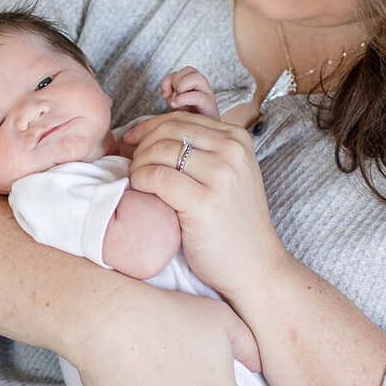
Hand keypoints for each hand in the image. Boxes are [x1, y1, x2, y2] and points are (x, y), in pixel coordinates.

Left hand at [122, 111, 287, 297]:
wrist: (255, 266)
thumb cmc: (233, 223)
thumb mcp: (228, 174)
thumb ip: (202, 150)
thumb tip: (149, 133)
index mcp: (237, 138)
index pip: (181, 118)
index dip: (149, 127)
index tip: (132, 142)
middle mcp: (232, 151)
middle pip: (168, 131)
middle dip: (141, 145)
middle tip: (130, 164)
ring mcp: (221, 175)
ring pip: (160, 151)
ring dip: (138, 164)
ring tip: (136, 181)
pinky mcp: (204, 201)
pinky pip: (156, 177)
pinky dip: (140, 180)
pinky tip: (141, 191)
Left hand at [160, 66, 218, 118]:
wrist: (200, 136)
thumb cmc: (188, 122)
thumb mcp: (175, 105)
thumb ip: (170, 95)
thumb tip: (166, 93)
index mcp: (193, 85)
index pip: (181, 71)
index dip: (168, 80)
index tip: (165, 96)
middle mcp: (202, 87)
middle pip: (189, 69)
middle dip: (175, 82)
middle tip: (174, 99)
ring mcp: (207, 94)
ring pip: (196, 77)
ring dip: (181, 87)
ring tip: (178, 102)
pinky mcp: (210, 105)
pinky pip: (198, 96)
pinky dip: (184, 98)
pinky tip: (177, 106)